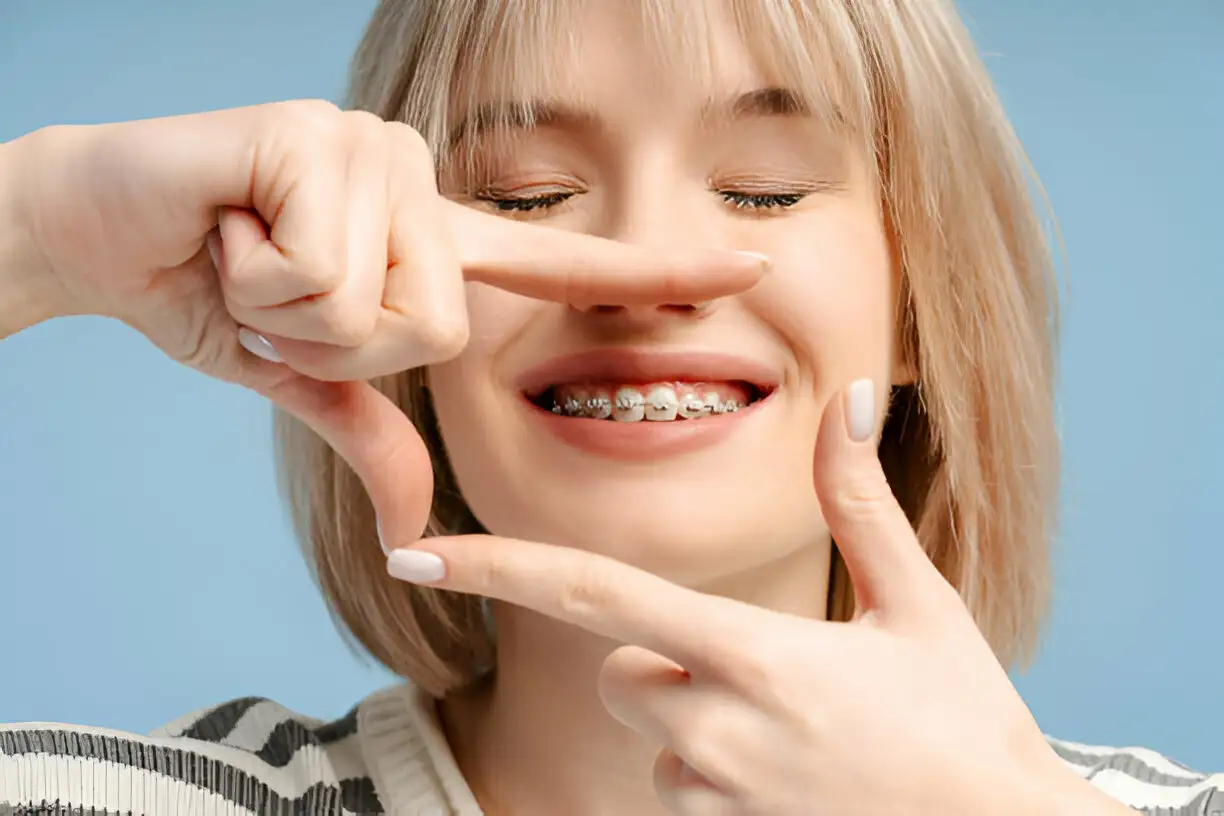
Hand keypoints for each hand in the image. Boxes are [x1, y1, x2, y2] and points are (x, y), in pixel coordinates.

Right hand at [6, 100, 764, 392]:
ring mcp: (381, 153)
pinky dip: (255, 281)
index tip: (755, 267)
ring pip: (388, 307)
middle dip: (338, 346)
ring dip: (289, 314)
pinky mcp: (323, 136)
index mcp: (438, 243)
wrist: (99, 231)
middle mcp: (427, 186)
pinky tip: (226, 226)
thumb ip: (374, 430)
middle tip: (273, 292)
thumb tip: (413, 522)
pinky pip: (326, 272)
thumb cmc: (211, 294)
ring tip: (247, 254)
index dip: (663, 269)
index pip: (570, 261)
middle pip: (446, 330)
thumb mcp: (307, 378)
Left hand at [346, 379, 1127, 814]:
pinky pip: (679, 792)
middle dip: (662, 658)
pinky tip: (796, 775)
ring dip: (697, 721)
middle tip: (770, 668)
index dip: (494, 565)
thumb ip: (859, 500)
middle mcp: (714, 731)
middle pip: (621, 671)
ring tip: (801, 730)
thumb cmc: (964, 721)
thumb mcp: (918, 603)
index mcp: (752, 654)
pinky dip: (714, 775)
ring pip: (652, 735)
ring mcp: (715, 798)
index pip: (593, 593)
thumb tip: (855, 397)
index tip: (411, 551)